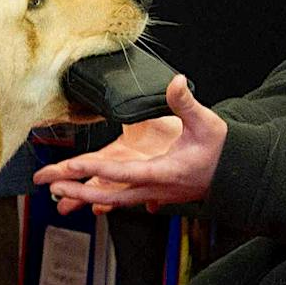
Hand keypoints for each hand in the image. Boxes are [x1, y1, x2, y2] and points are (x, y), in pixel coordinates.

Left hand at [32, 76, 225, 213]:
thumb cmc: (222, 149)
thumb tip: (176, 82)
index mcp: (164, 172)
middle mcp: (154, 188)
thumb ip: (186, 103)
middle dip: (77, 191)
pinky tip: (85, 202)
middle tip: (49, 185)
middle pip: (109, 195)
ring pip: (112, 199)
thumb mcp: (207, 122)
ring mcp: (152, 193)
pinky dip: (101, 200)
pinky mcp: (152, 192)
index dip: (95, 170)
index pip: (123, 172)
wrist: (236, 174)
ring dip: (84, 197)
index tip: (71, 166)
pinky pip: (121, 199)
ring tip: (56, 194)